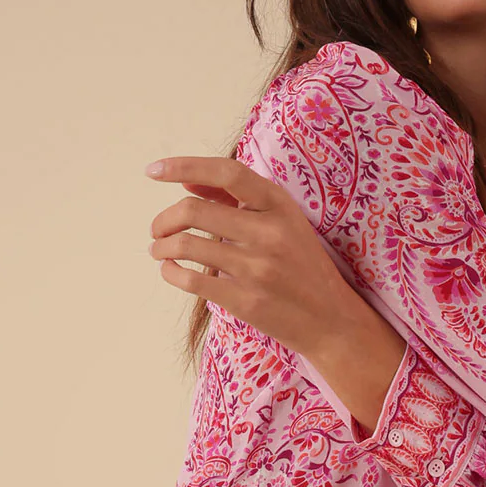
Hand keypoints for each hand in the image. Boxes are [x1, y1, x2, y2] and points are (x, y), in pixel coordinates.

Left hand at [145, 154, 357, 354]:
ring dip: (162, 246)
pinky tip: (169, 270)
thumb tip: (186, 182)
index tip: (154, 171)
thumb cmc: (303, 267)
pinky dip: (170, 272)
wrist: (332, 321)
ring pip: (186, 246)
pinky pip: (191, 281)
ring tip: (159, 249)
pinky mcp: (245, 301)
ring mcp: (257, 269)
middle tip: (157, 229)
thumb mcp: (284, 223)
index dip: (184, 166)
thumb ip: (237, 199)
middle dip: (164, 219)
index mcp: (280, 206)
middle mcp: (269, 233)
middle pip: (193, 211)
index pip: (226, 173)